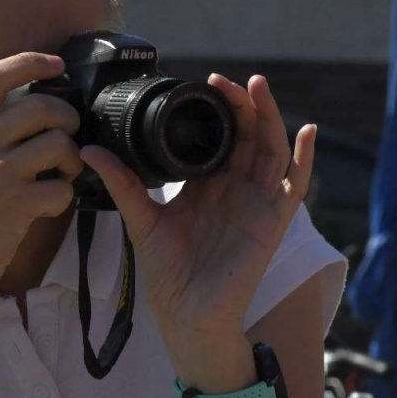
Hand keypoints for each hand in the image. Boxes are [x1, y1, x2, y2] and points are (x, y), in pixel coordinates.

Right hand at [0, 53, 82, 291]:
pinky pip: (62, 187)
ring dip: (73, 159)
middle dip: (68, 119)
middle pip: (41, 107)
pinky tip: (49, 204)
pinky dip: (64, 197)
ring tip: (64, 173)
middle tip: (69, 136)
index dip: (31, 62)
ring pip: (60, 143)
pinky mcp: (15, 204)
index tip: (57, 64)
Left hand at [80, 74, 314, 387]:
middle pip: (248, 135)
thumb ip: (123, 183)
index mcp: (207, 185)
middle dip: (241, 104)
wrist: (186, 316)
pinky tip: (307, 130)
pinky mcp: (273, 221)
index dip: (219, 108)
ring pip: (272, 149)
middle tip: (225, 81)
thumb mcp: (141, 220)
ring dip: (270, 117)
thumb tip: (89, 150)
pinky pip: (295, 185)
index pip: (220, 136)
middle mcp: (236, 189)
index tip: (205, 82)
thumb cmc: (169, 274)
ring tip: (258, 88)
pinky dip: (304, 157)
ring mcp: (257, 203)